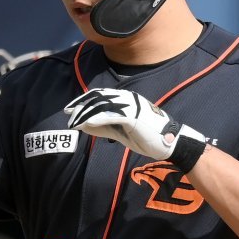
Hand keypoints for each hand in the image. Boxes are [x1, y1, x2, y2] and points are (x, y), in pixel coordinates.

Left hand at [63, 88, 205, 169]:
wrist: (170, 142)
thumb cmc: (146, 136)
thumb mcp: (121, 131)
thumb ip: (104, 127)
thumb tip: (85, 125)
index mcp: (125, 99)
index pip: (99, 96)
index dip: (83, 101)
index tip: (69, 109)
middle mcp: (128, 99)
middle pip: (98, 98)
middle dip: (81, 106)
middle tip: (68, 114)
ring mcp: (132, 106)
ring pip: (103, 105)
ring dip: (86, 113)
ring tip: (74, 121)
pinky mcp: (135, 117)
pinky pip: (113, 116)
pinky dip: (98, 119)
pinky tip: (88, 124)